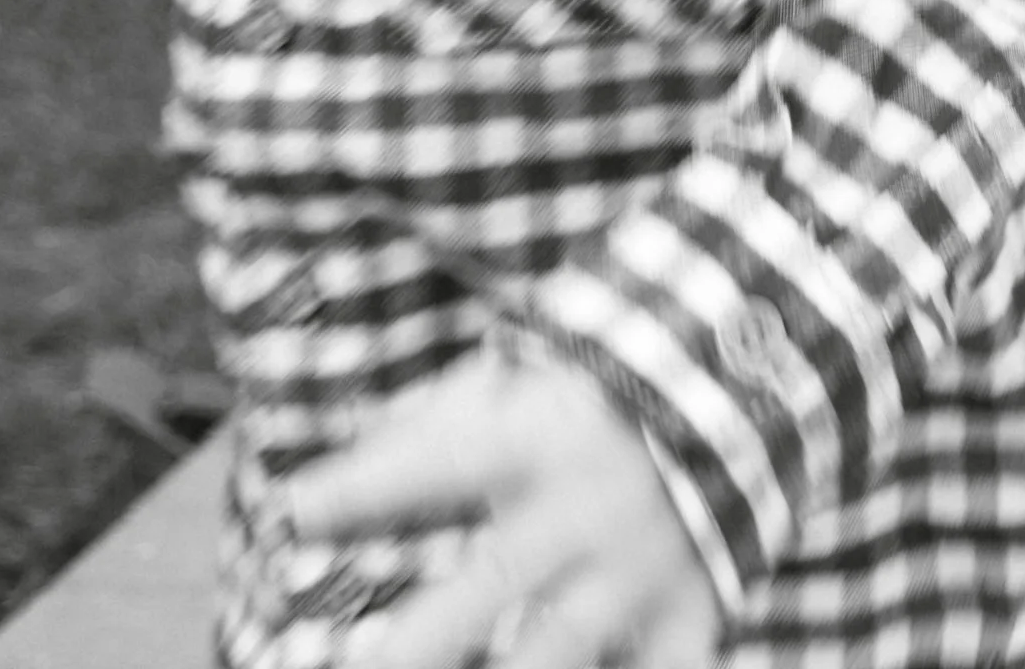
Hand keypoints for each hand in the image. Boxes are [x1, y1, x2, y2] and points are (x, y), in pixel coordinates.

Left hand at [290, 350, 717, 668]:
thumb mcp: (503, 389)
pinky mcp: (690, 611)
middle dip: (419, 639)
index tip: (290, 511)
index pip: (435, 461)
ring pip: (560, 649)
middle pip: (492, 581)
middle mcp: (584, 508)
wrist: (735, 384)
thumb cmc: (582, 397)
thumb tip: (303, 500)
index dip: (362, 487)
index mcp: (536, 437)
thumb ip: (411, 439)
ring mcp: (639, 569)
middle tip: (357, 668)